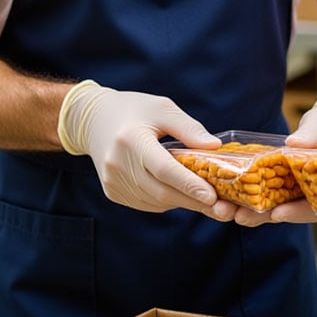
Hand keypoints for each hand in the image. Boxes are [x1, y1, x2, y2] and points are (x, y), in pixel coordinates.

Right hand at [58, 80, 238, 218]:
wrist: (93, 120)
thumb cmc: (134, 110)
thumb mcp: (163, 108)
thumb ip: (189, 128)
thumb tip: (215, 147)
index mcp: (131, 139)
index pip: (164, 169)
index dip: (189, 185)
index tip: (213, 196)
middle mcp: (117, 164)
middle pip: (162, 191)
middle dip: (194, 200)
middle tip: (223, 207)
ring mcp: (113, 181)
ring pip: (156, 202)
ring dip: (183, 202)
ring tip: (207, 200)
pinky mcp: (112, 192)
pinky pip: (147, 204)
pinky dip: (167, 201)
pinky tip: (180, 192)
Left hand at [235, 88, 316, 226]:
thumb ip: (311, 135)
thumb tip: (294, 144)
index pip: (316, 206)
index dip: (297, 212)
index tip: (278, 214)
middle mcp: (314, 192)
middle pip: (291, 211)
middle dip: (267, 216)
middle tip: (243, 218)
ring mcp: (296, 188)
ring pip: (278, 205)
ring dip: (256, 210)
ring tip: (232, 212)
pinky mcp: (283, 181)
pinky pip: (268, 191)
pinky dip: (252, 194)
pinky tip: (233, 196)